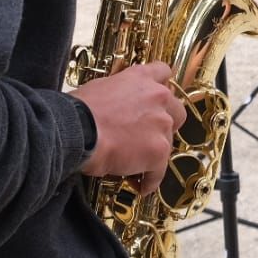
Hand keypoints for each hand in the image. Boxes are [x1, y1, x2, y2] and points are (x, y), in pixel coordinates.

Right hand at [73, 61, 186, 194]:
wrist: (80, 131)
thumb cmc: (80, 110)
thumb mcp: (100, 87)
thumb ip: (119, 92)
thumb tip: (116, 105)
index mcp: (141, 77)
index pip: (163, 72)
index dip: (160, 87)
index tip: (156, 98)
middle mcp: (157, 96)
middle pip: (177, 111)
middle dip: (166, 123)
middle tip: (148, 134)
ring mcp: (161, 124)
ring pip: (168, 142)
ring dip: (155, 152)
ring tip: (138, 164)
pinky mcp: (159, 150)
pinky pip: (159, 170)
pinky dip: (150, 179)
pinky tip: (141, 185)